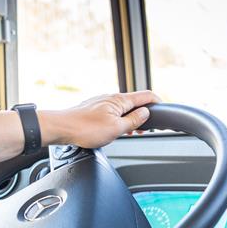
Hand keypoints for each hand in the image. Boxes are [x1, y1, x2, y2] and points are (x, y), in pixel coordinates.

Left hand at [38, 91, 160, 147]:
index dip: (158, 101)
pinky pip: (112, 110)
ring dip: (130, 118)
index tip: (164, 108)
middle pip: (134, 102)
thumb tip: (146, 113)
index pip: (146, 96)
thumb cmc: (86, 129)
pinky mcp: (94, 108)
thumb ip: (134, 120)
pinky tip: (114, 129)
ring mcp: (102, 102)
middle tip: (145, 129)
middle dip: (143, 114)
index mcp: (120, 100)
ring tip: (130, 131)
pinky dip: (119, 118)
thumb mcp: (117, 128)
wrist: (62, 128)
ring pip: (122, 107)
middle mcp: (111, 98)